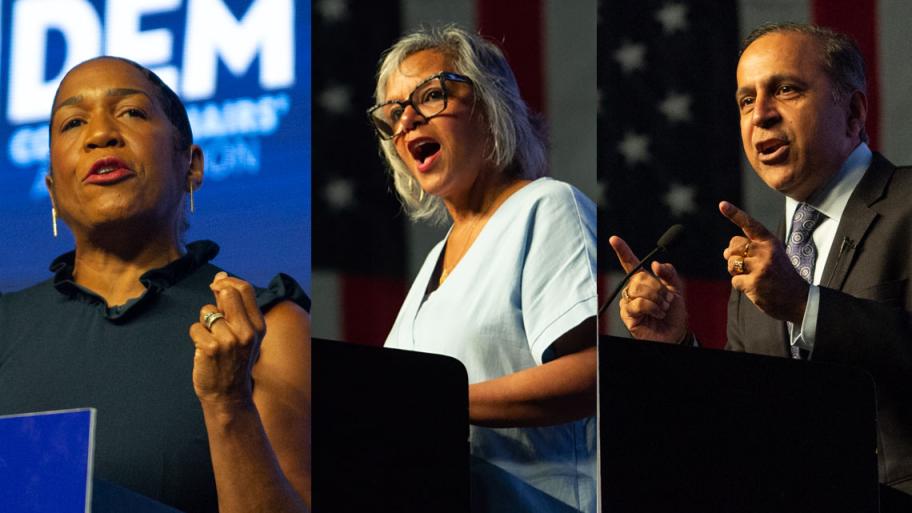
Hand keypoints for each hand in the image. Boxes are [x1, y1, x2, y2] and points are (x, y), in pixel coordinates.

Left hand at [189, 272, 265, 404]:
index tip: (218, 286)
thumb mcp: (242, 333)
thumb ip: (232, 306)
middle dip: (215, 298)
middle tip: (212, 314)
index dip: (228, 282)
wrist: (228, 394)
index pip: (245, 289)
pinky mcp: (211, 348)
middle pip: (227, 294)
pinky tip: (203, 349)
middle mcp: (246, 331)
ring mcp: (229, 340)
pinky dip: (195, 336)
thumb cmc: (233, 361)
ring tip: (211, 338)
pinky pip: (195, 328)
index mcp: (257, 325)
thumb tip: (220, 276)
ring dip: (204, 322)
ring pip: (207, 311)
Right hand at [609, 235, 687, 342]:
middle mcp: (633, 290)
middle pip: (639, 278)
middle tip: (666, 299)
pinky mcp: (628, 314)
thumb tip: (655, 264)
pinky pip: (639, 303)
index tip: (614, 239)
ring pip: (638, 289)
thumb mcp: (676, 289)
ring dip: (657, 299)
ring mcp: (629, 302)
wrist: (675, 333)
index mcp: (643, 281)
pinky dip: (652, 308)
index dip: (622, 250)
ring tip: (662, 308)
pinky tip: (657, 314)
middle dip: (657, 287)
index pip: (630, 263)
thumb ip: (669, 273)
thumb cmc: (673, 313)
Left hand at [719, 201, 808, 322]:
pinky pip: (734, 281)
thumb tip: (725, 252)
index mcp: (770, 242)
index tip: (722, 205)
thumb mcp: (772, 255)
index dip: (734, 214)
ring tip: (754, 277)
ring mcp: (759, 267)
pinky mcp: (754, 283)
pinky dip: (741, 285)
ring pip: (731, 264)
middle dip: (733, 256)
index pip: (750, 224)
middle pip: (733, 246)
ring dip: (736, 272)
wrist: (798, 299)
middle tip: (747, 266)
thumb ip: (751, 249)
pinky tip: (756, 288)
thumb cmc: (780, 276)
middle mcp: (765, 251)